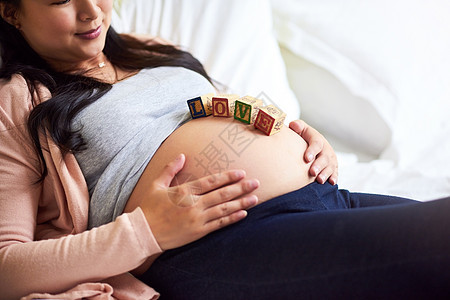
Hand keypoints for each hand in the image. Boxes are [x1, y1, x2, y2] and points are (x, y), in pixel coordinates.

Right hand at [139, 154, 258, 250]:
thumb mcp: (156, 185)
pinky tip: (243, 214)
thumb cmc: (149, 208)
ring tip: (255, 198)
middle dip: (241, 188)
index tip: (241, 173)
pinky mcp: (198, 232)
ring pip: (224, 209)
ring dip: (241, 203)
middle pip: (222, 194)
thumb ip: (170, 169)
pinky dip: (232, 219)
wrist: (143, 234)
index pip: (211, 181)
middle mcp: (193, 204)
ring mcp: (197, 219)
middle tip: (256, 183)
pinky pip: (219, 224)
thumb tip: (182, 155)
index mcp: (184, 191)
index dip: (227, 177)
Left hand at [289, 120, 337, 184]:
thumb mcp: (301, 129)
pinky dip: (334, 177)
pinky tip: (331, 182)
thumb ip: (297, 126)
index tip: (306, 158)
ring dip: (325, 173)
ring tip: (319, 180)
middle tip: (312, 172)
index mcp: (317, 139)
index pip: (316, 143)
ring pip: (330, 166)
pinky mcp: (333, 167)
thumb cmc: (303, 137)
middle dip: (319, 165)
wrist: (312, 143)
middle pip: (324, 157)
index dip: (312, 150)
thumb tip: (293, 125)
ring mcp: (330, 158)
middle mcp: (326, 149)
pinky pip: (335, 172)